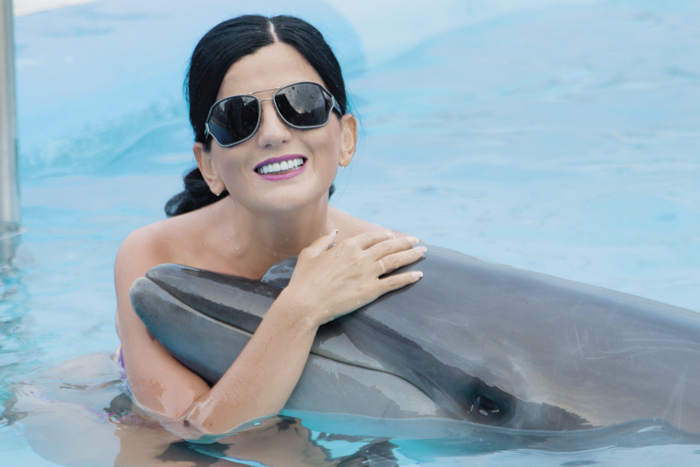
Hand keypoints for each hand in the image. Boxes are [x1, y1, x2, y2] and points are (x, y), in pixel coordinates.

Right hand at [281, 231, 424, 327]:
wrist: (305, 303)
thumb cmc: (303, 280)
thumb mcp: (309, 254)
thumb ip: (323, 241)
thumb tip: (333, 233)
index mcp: (346, 247)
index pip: (371, 237)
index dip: (383, 236)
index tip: (391, 236)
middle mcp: (360, 257)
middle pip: (388, 246)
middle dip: (404, 242)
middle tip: (416, 240)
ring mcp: (367, 273)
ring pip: (394, 260)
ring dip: (411, 255)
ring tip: (422, 251)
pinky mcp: (371, 290)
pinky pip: (394, 282)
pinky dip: (408, 278)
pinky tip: (419, 274)